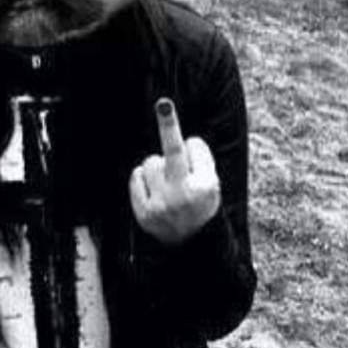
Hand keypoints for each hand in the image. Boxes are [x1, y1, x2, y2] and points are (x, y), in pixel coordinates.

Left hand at [129, 98, 220, 245]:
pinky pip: (136, 176)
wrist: (189, 243)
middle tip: (163, 104)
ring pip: (151, 161)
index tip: (187, 135)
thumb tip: (183, 138)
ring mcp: (163, 204)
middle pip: (174, 150)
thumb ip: (199, 161)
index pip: (194, 147)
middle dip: (169, 126)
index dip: (193, 146)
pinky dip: (143, 179)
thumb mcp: (211, 184)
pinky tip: (154, 192)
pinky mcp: (144, 212)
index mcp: (207, 185)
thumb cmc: (199, 203)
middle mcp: (185, 194)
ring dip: (157, 166)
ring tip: (166, 184)